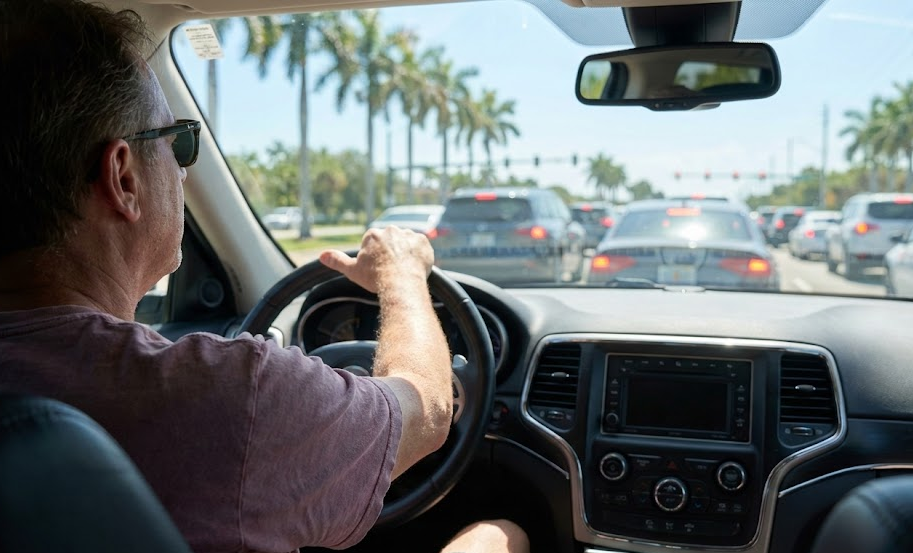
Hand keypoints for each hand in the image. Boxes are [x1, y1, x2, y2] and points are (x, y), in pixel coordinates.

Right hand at [319, 226, 433, 293]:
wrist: (400, 282)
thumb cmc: (375, 277)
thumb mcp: (352, 270)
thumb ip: (337, 260)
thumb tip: (322, 255)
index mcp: (373, 234)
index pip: (374, 244)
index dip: (376, 258)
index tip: (378, 269)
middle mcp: (391, 230)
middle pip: (391, 242)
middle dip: (391, 254)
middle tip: (392, 271)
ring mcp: (409, 234)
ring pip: (406, 243)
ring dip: (406, 253)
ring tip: (404, 271)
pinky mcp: (424, 242)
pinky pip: (421, 247)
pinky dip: (419, 256)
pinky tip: (415, 267)